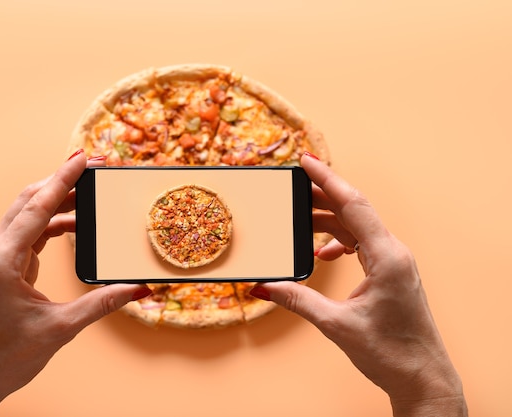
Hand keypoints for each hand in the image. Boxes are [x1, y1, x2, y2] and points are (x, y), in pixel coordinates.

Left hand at [0, 151, 151, 416]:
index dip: (62, 180)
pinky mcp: (3, 262)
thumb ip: (102, 303)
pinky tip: (75, 223)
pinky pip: (29, 230)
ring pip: (27, 212)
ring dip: (57, 200)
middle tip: (93, 168)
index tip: (82, 158)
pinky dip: (53, 221)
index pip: (35, 209)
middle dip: (61, 181)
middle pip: (28, 201)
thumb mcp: (62, 328)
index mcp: (2, 262)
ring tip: (89, 193)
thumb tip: (138, 289)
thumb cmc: (10, 354)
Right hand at [250, 154, 466, 415]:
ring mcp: (393, 261)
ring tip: (298, 221)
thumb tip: (262, 286)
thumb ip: (296, 300)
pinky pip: (361, 243)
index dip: (327, 179)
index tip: (305, 160)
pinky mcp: (390, 271)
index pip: (353, 204)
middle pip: (353, 210)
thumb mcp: (335, 324)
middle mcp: (393, 252)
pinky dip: (338, 242)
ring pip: (356, 226)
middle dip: (320, 197)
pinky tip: (321, 254)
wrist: (421, 376)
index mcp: (387, 257)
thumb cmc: (389, 352)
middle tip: (290, 190)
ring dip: (327, 221)